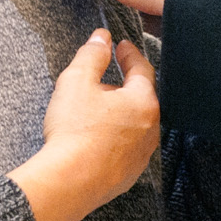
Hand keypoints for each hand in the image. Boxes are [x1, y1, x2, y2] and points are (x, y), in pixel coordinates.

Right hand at [8, 30, 160, 220]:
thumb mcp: (77, 82)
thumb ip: (91, 55)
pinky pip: (125, 149)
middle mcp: (150, 129)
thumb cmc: (75, 131)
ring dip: (118, 115)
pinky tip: (95, 139)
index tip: (121, 47)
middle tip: (99, 82)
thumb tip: (102, 38)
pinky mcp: (129, 175)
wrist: (70, 182)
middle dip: (121, 87)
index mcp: (143, 102)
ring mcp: (142, 155)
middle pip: (139, 98)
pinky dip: (113, 139)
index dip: (130, 55)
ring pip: (133, 125)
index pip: (142, 70)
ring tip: (93, 112)